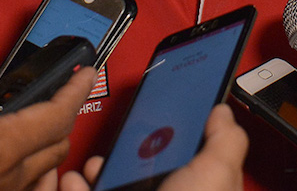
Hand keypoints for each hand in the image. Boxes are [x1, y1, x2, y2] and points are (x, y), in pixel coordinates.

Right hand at [0, 67, 97, 190]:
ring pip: (41, 161)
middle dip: (66, 110)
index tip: (87, 71)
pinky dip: (29, 155)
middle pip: (57, 140)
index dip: (76, 89)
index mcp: (1, 149)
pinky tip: (10, 144)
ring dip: (49, 134)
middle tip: (63, 87)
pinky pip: (22, 176)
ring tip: (38, 111)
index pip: (57, 115)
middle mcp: (7, 176)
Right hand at [59, 104, 246, 190]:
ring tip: (89, 163)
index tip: (157, 114)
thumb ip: (224, 141)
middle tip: (117, 139)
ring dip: (95, 173)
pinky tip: (72, 180)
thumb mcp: (216, 175)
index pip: (190, 162)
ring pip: (112, 188)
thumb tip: (222, 112)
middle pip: (144, 172)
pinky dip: (73, 189)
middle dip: (126, 152)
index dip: (174, 136)